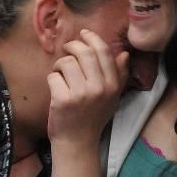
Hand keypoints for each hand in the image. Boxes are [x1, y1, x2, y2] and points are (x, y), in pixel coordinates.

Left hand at [47, 29, 128, 147]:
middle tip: (67, 49)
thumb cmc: (93, 117)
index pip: (104, 52)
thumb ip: (120, 75)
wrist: (77, 142)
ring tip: (61, 74)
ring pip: (66, 62)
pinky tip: (56, 89)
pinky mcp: (63, 100)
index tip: (83, 34)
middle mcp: (99, 88)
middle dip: (72, 46)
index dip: (92, 38)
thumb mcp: (112, 97)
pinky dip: (52, 80)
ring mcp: (81, 94)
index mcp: (113, 85)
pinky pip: (53, 76)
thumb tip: (124, 54)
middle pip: (84, 52)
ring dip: (60, 65)